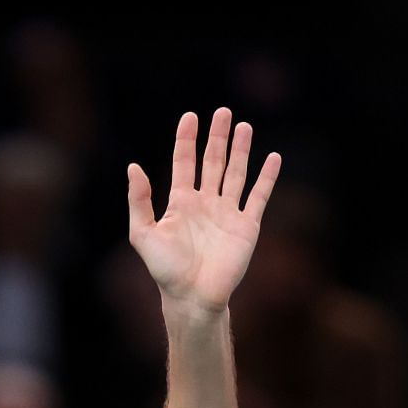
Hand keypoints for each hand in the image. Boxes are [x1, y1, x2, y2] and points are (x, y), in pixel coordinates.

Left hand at [127, 108, 281, 312]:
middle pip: (213, 162)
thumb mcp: (143, 233)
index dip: (186, 140)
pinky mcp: (247, 226)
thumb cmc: (165, 269)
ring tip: (244, 126)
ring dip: (241, 150)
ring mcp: (227, 213)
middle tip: (223, 112)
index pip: (184, 163)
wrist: (192, 295)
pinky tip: (273, 158)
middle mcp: (205, 204)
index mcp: (180, 203)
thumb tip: (133, 167)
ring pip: (236, 173)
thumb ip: (139, 201)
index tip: (190, 116)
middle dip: (217, 137)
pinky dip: (267, 177)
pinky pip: (259, 196)